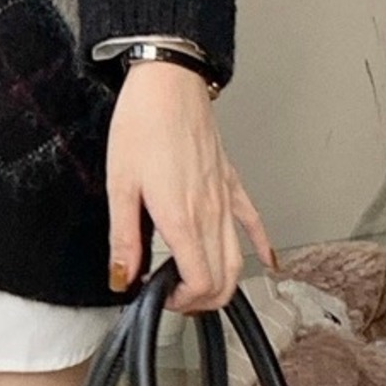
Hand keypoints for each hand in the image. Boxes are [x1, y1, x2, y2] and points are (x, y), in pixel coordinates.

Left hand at [104, 61, 277, 313]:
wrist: (168, 81)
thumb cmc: (142, 122)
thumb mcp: (119, 182)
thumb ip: (124, 236)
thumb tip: (122, 276)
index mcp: (181, 218)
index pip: (199, 284)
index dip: (181, 303)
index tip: (158, 295)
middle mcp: (210, 213)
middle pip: (223, 281)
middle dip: (201, 301)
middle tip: (174, 295)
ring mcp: (224, 197)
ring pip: (238, 259)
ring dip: (223, 282)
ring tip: (197, 284)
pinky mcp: (230, 180)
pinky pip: (253, 221)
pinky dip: (261, 246)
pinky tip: (267, 261)